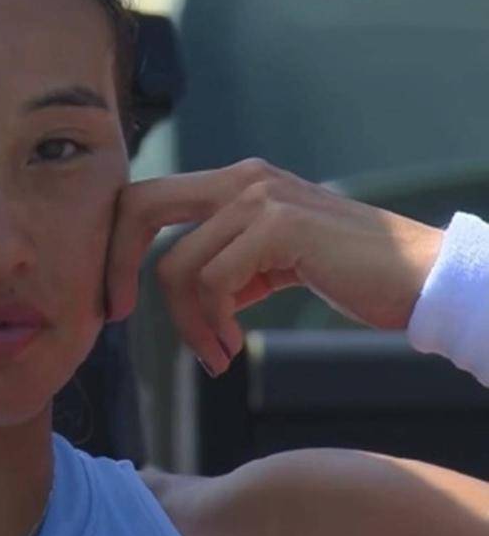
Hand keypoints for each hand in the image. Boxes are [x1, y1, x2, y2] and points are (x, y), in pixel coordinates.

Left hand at [105, 158, 444, 374]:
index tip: (115, 299)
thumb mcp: (270, 262)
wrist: (419, 277)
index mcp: (235, 183)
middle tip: (115, 315)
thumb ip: (224, 263)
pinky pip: (212, 283)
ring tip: (215, 355)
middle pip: (140, 207)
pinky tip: (231, 347)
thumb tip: (175, 293)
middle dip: (115, 265)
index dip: (116, 247)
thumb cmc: (346, 274)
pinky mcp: (279, 226)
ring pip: (177, 266)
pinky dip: (212, 325)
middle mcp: (242, 180)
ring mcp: (260, 198)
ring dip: (187, 324)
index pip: (146, 199)